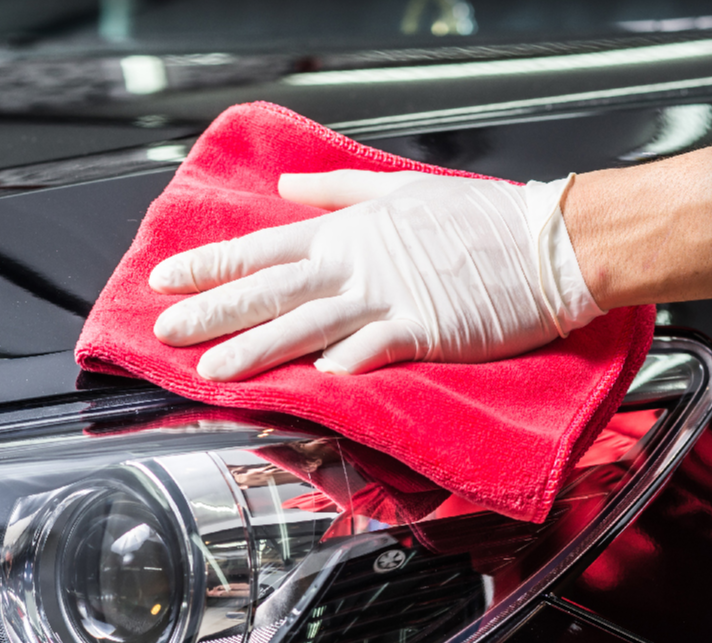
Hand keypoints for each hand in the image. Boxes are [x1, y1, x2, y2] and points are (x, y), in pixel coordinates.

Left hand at [149, 169, 602, 380]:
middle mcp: (357, 263)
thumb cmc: (481, 219)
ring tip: (211, 369)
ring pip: (306, 323)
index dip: (210, 265)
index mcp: (349, 231)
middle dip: (211, 311)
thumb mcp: (400, 190)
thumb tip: (287, 188)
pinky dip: (344, 364)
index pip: (263, 248)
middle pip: (270, 289)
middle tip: (164, 332)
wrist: (547, 241)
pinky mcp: (423, 327)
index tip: (167, 279)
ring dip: (255, 348)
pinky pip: (374, 348)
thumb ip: (337, 193)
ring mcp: (388, 296)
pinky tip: (313, 384)